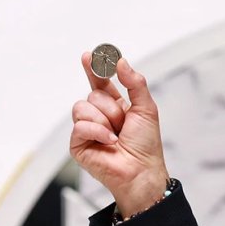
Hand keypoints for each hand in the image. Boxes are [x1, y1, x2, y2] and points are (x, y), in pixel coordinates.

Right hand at [70, 52, 168, 214]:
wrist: (141, 170)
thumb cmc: (146, 144)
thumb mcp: (146, 108)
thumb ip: (135, 83)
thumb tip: (121, 62)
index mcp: (115, 106)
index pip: (100, 83)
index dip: (95, 68)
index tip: (90, 55)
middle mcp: (99, 116)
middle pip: (93, 95)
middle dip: (111, 107)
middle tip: (123, 122)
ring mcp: (87, 129)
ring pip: (82, 107)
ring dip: (104, 120)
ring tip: (116, 135)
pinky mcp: (77, 143)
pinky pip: (80, 125)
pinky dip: (97, 132)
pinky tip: (108, 142)